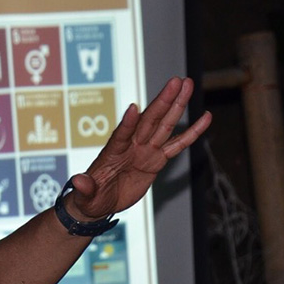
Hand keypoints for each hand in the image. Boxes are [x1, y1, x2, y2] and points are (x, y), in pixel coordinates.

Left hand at [65, 77, 211, 220]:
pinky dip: (191, 132)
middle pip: (149, 121)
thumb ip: (84, 188)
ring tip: (188, 85)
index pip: (121, 136)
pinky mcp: (156, 160)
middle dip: (162, 101)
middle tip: (175, 81)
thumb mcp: (85, 196)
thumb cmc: (89, 198)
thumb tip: (78, 182)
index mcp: (112, 152)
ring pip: (164, 125)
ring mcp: (145, 150)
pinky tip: (205, 118)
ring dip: (177, 105)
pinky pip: (177, 144)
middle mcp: (131, 146)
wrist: (100, 203)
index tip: (134, 108)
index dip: (128, 124)